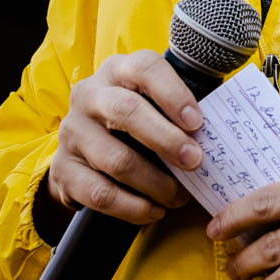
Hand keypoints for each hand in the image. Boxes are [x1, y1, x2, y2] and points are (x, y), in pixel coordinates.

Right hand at [46, 49, 203, 223]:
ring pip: (116, 159)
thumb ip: (178, 108)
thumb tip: (216, 132)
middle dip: (167, 140)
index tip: (198, 121)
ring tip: (178, 195)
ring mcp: (72, 132)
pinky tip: (153, 210)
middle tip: (195, 161)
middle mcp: (89, 94)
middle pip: (127, 112)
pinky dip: (132, 207)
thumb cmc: (136, 117)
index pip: (145, 69)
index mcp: (118, 69)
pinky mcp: (62, 169)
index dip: (173, 94)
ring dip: (154, 182)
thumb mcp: (153, 100)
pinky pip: (99, 193)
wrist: (84, 146)